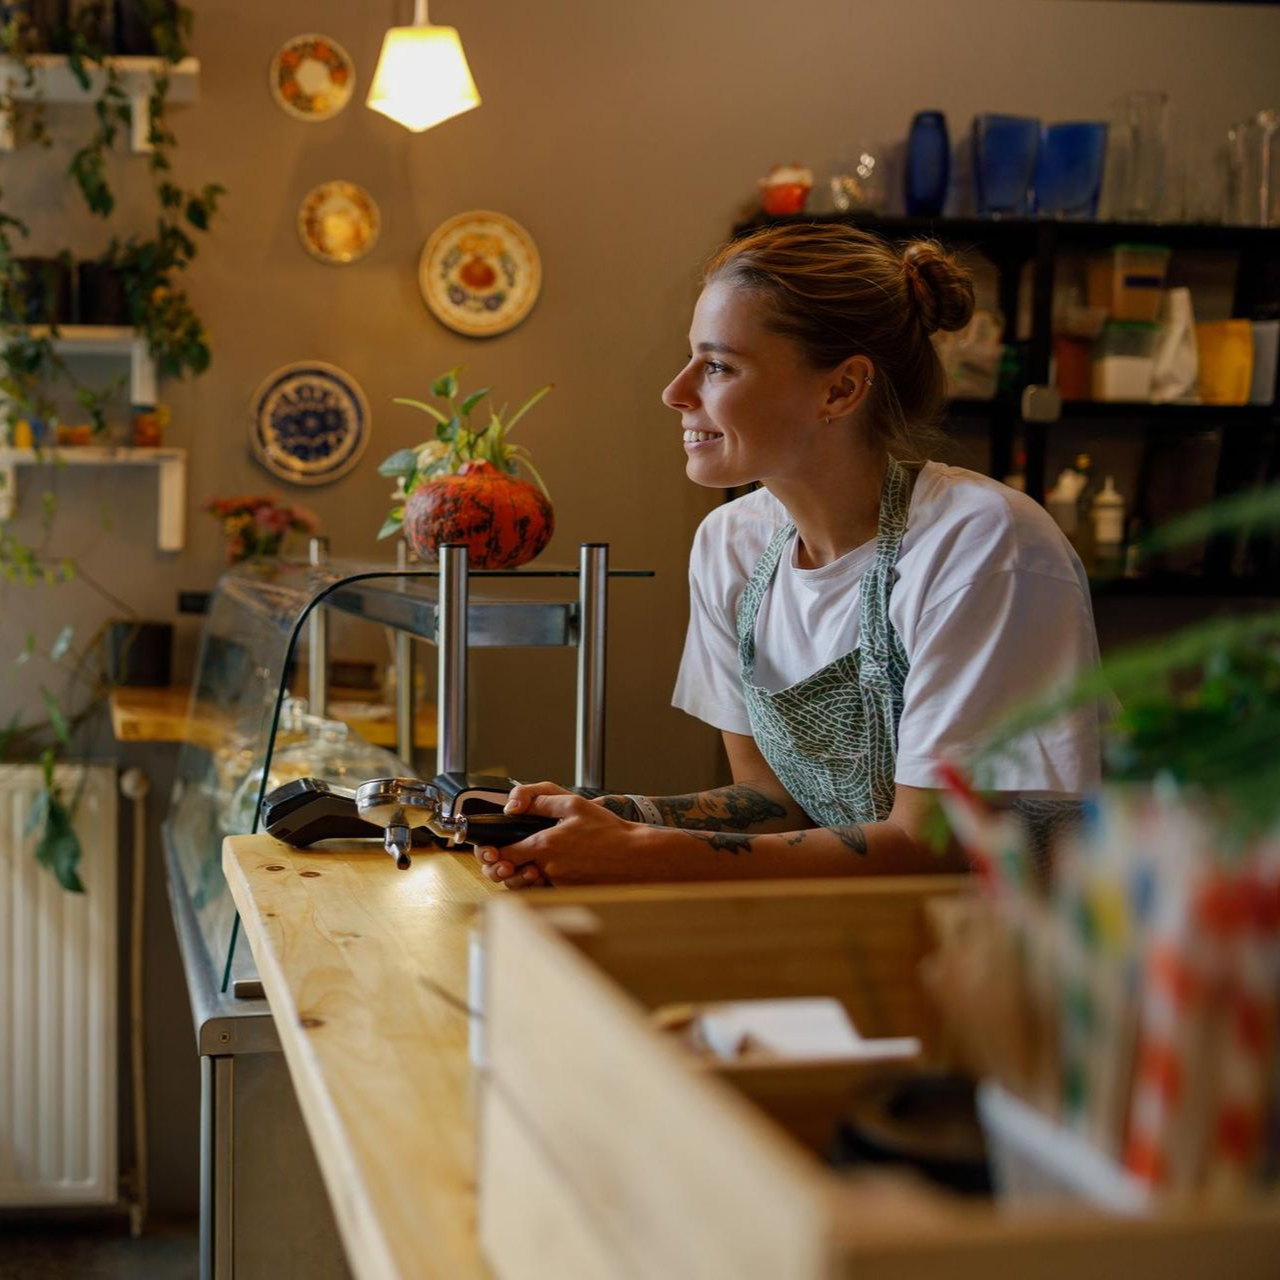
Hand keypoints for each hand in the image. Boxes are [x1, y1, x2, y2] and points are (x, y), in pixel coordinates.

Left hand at [472, 781, 641, 888]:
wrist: (637, 858)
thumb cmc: (609, 831)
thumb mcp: (574, 805)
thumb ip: (541, 800)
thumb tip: (514, 805)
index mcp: (545, 845)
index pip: (505, 854)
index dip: (493, 853)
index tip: (492, 849)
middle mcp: (549, 869)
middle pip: (511, 876)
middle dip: (503, 870)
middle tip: (503, 863)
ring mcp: (560, 885)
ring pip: (528, 886)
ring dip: (523, 878)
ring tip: (529, 866)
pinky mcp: (570, 894)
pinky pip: (547, 890)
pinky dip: (543, 883)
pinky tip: (551, 871)